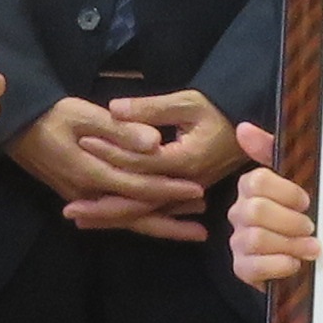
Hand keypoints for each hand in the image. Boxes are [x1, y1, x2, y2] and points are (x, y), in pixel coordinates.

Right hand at [11, 97, 212, 236]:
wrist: (14, 127)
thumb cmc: (49, 114)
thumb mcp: (83, 114)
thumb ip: (120, 130)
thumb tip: (155, 142)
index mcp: (90, 173)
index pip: (138, 187)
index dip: (169, 190)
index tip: (198, 190)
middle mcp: (86, 194)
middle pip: (135, 217)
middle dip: (170, 223)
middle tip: (203, 229)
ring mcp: (81, 199)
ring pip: (126, 220)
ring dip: (158, 225)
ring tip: (191, 228)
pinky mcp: (79, 197)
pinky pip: (114, 215)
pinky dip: (138, 220)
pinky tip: (157, 221)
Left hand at [84, 86, 243, 242]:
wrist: (251, 124)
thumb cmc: (220, 109)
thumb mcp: (188, 102)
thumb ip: (151, 108)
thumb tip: (115, 109)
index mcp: (185, 161)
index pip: (140, 162)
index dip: (111, 153)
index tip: (83, 145)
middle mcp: (186, 185)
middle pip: (139, 201)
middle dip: (104, 207)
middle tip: (70, 210)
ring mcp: (187, 193)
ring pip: (146, 211)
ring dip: (114, 216)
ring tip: (81, 219)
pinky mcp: (186, 194)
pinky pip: (156, 210)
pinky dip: (132, 215)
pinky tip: (109, 217)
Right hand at [225, 129, 316, 294]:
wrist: (306, 257)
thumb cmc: (301, 215)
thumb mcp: (296, 179)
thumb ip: (272, 151)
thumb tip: (243, 128)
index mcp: (251, 188)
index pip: (257, 181)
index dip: (286, 191)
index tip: (306, 202)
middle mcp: (239, 213)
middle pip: (256, 210)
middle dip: (290, 221)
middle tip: (310, 228)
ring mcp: (238, 242)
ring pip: (256, 239)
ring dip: (290, 245)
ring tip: (311, 249)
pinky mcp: (242, 269)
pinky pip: (252, 267)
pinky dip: (278, 265)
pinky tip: (295, 264)